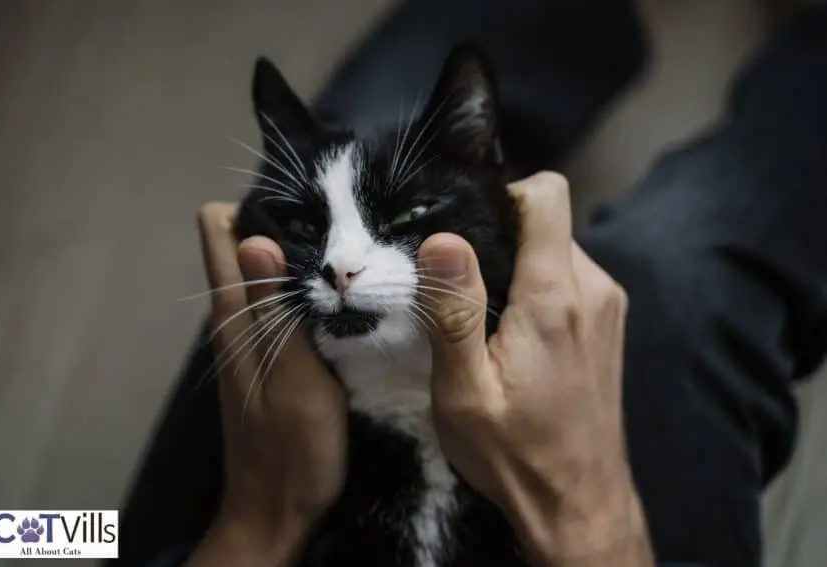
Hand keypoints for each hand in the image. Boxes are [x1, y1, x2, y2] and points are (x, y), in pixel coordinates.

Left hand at [188, 203, 346, 566]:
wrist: (276, 510)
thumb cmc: (294, 449)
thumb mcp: (296, 378)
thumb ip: (275, 310)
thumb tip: (256, 236)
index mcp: (236, 315)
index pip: (218, 231)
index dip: (253, 205)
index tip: (306, 203)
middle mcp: (235, 317)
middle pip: (244, 243)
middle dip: (286, 223)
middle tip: (344, 227)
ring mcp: (251, 338)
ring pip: (266, 271)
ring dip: (300, 257)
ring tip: (353, 255)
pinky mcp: (269, 355)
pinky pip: (280, 302)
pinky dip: (305, 289)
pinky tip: (343, 298)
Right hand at [418, 173, 652, 565]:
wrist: (579, 505)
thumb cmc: (516, 456)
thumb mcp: (465, 392)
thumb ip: (453, 312)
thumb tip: (441, 239)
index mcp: (555, 298)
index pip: (546, 195)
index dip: (501, 196)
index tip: (465, 231)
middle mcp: (593, 291)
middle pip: (545, 223)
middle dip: (499, 242)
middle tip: (462, 293)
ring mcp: (607, 308)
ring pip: (555, 252)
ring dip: (517, 271)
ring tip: (485, 323)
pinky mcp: (607, 325)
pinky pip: (568, 280)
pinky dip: (537, 292)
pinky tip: (512, 339)